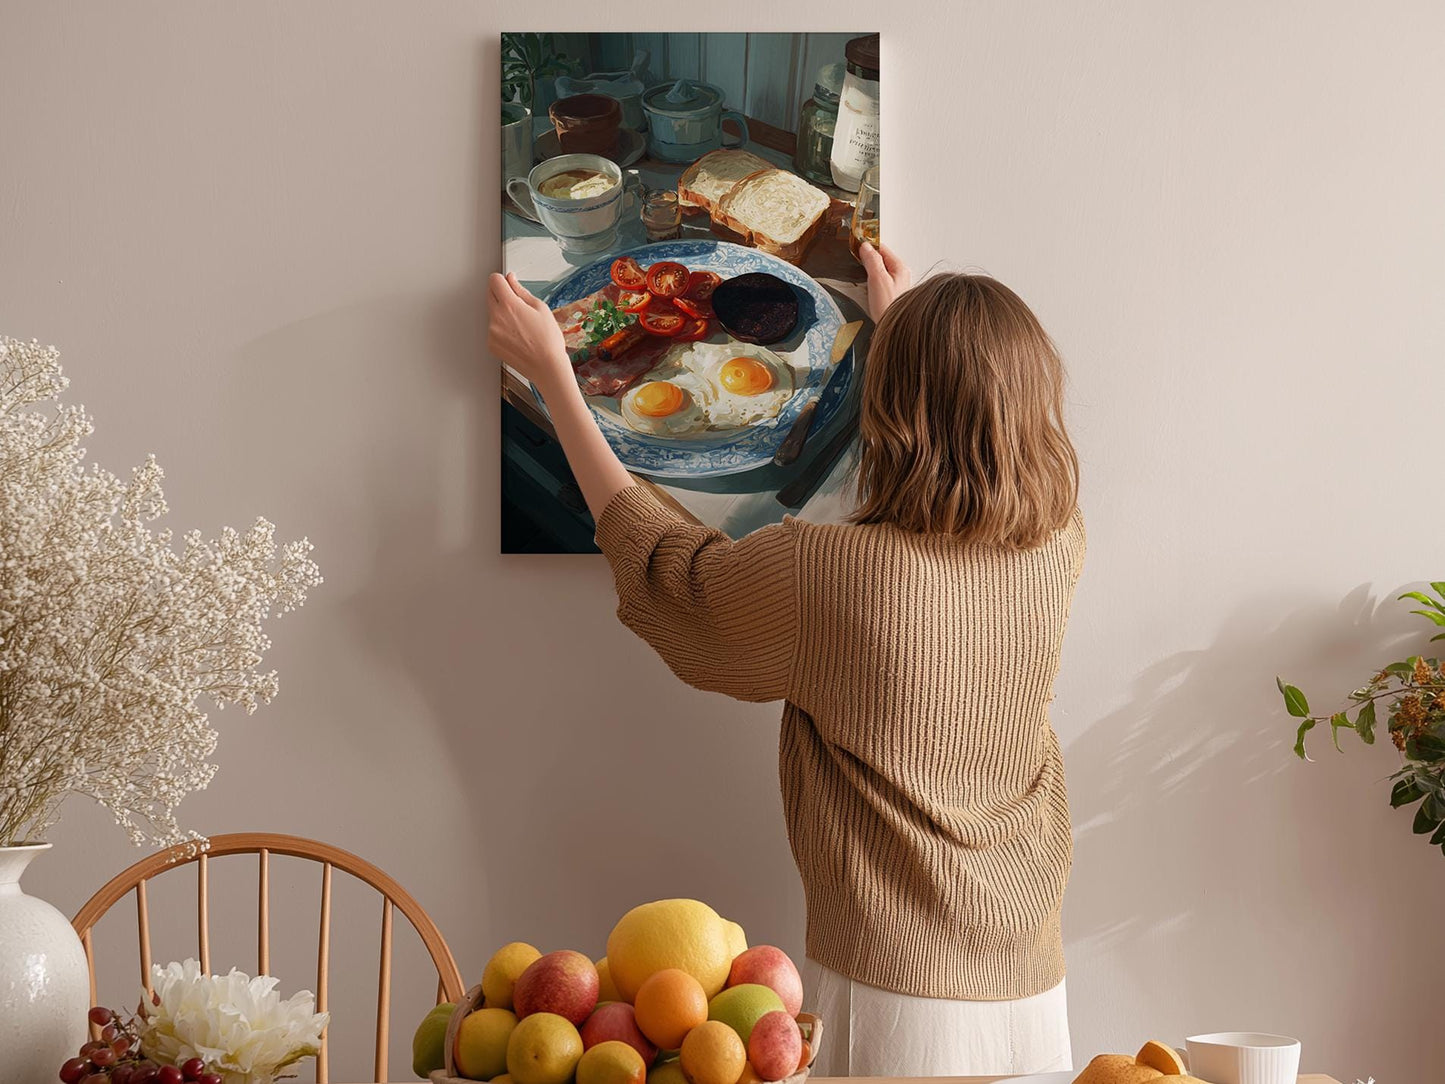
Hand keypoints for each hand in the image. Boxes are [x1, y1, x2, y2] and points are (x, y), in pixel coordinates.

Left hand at [487, 272, 570, 387]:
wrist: (547, 367)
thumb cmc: (548, 340)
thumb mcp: (540, 308)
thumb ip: (521, 291)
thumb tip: (511, 280)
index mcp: (509, 305)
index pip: (494, 280)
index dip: (502, 280)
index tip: (508, 284)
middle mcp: (496, 317)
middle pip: (489, 294)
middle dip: (501, 295)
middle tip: (518, 305)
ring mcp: (491, 332)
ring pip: (492, 313)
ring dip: (502, 313)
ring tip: (521, 326)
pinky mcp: (491, 344)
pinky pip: (493, 329)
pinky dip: (501, 330)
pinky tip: (517, 337)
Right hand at [858, 241, 911, 322]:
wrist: (893, 330)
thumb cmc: (889, 307)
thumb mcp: (878, 280)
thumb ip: (872, 261)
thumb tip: (866, 246)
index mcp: (900, 268)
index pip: (882, 248)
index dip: (868, 245)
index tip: (856, 243)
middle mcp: (900, 275)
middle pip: (881, 258)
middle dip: (867, 257)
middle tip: (854, 254)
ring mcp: (895, 285)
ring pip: (879, 270)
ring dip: (868, 269)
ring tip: (857, 267)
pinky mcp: (890, 295)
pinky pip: (878, 281)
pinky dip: (870, 280)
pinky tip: (864, 284)